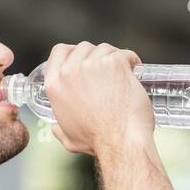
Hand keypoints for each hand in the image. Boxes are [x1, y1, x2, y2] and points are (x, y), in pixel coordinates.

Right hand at [43, 42, 152, 156]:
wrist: (119, 141)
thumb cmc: (97, 142)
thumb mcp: (69, 138)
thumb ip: (60, 130)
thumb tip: (56, 128)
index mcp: (55, 86)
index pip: (59, 52)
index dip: (72, 51)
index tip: (83, 57)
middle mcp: (70, 72)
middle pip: (83, 47)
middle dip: (96, 56)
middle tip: (108, 70)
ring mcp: (92, 65)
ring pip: (104, 49)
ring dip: (114, 58)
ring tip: (123, 73)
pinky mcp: (114, 63)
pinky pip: (124, 53)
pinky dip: (131, 60)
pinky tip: (135, 70)